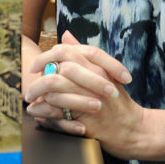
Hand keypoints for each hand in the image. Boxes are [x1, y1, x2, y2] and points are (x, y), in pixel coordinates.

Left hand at [27, 33, 162, 161]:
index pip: (65, 52)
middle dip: (37, 80)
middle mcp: (94, 79)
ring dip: (39, 98)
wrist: (135, 129)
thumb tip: (66, 34)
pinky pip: (59, 115)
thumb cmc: (119, 102)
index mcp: (96, 66)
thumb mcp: (104, 73)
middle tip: (29, 90)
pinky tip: (39, 117)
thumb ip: (83, 53)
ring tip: (31, 104)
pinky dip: (45, 115)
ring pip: (55, 91)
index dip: (45, 57)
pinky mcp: (88, 120)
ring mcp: (91, 99)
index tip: (35, 68)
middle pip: (57, 69)